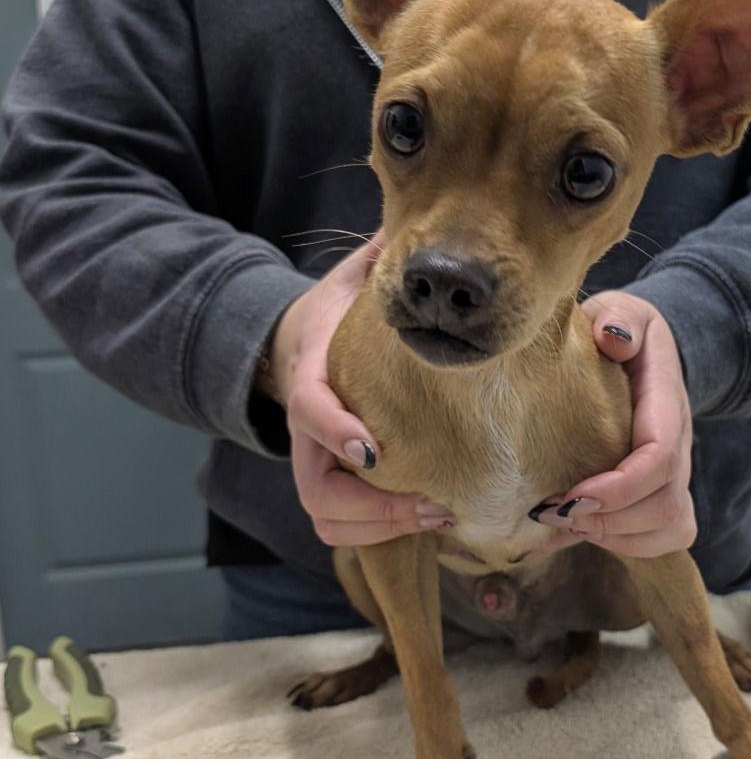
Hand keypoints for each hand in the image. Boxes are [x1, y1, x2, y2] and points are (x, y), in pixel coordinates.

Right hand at [269, 234, 454, 545]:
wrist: (297, 346)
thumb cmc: (335, 315)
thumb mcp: (351, 279)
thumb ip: (381, 258)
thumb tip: (417, 224)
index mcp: (311, 371)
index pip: (309, 406)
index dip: (335, 430)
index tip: (375, 451)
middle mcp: (306, 428)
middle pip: (316, 489)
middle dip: (373, 507)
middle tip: (437, 502)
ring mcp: (315, 460)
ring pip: (327, 517)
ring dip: (382, 528)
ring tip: (445, 515)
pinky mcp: (332, 481)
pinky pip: (344, 525)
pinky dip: (382, 533)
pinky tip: (435, 517)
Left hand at [530, 291, 696, 556]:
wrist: (637, 345)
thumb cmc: (618, 329)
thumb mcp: (618, 309)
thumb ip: (617, 317)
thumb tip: (613, 339)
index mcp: (666, 400)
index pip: (660, 456)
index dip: (621, 486)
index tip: (572, 494)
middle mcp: (680, 442)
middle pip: (667, 503)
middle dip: (609, 519)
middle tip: (551, 512)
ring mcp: (675, 471)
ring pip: (671, 528)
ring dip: (615, 537)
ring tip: (562, 523)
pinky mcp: (661, 491)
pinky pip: (661, 536)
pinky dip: (621, 544)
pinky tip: (575, 531)